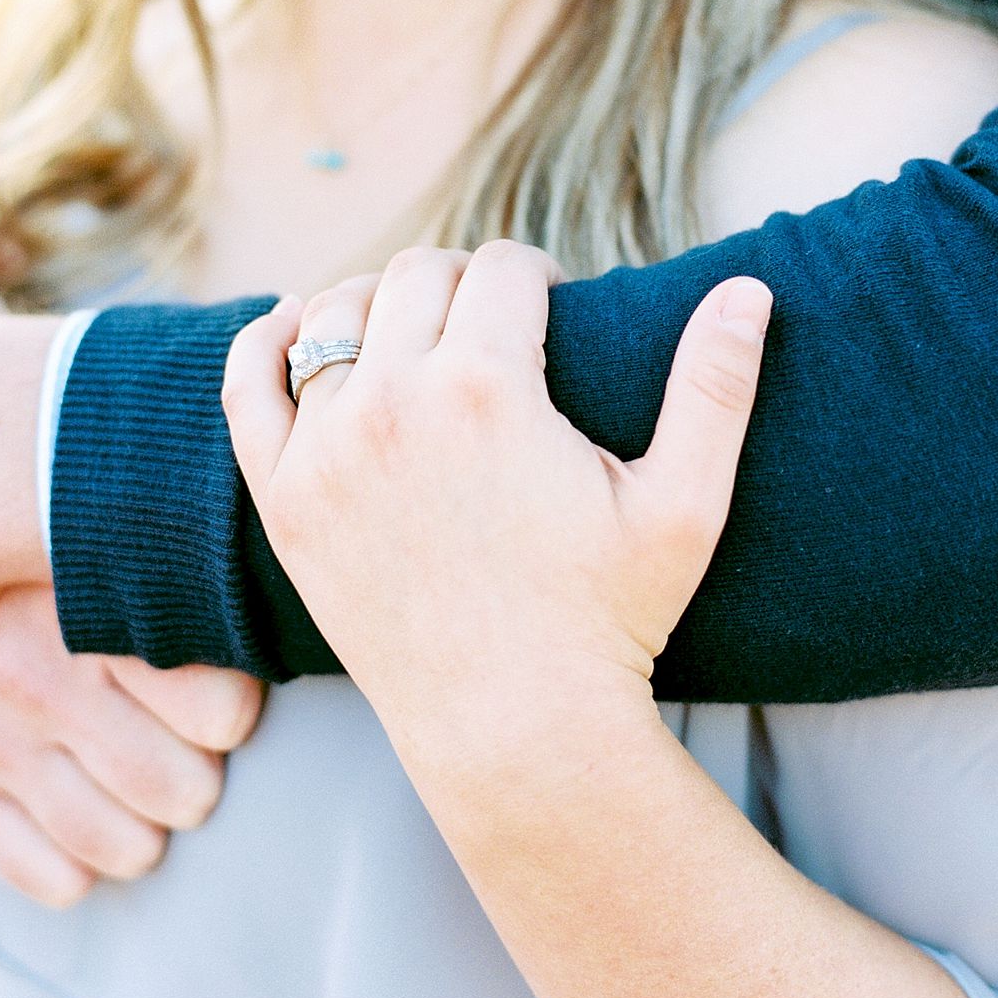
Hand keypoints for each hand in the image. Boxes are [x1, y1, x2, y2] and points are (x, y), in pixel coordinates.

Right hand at [0, 586, 262, 906]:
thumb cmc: (79, 577)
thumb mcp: (132, 560)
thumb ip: (200, 599)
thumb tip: (293, 639)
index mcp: (99, 605)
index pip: (221, 713)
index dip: (234, 718)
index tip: (220, 703)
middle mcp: (38, 671)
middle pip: (179, 790)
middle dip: (199, 785)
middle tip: (189, 756)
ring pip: (119, 845)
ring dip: (151, 837)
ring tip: (150, 798)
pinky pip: (49, 875)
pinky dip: (85, 869)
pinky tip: (94, 824)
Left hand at [221, 242, 771, 768]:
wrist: (515, 731)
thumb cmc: (610, 619)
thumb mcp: (684, 505)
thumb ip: (716, 386)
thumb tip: (750, 289)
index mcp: (488, 386)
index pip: (502, 266)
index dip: (536, 274)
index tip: (550, 305)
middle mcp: (394, 403)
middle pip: (417, 275)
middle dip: (463, 282)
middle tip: (493, 325)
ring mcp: (325, 452)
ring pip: (335, 312)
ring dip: (379, 303)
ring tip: (417, 332)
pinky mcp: (283, 499)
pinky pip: (248, 381)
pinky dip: (269, 339)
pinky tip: (300, 328)